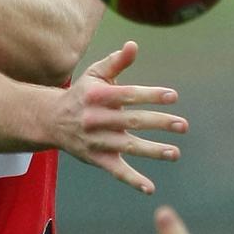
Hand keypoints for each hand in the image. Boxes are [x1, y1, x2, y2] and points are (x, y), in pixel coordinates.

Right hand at [60, 42, 186, 193]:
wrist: (51, 120)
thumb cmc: (81, 94)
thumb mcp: (95, 75)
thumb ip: (116, 62)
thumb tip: (134, 45)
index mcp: (97, 96)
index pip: (128, 95)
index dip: (150, 95)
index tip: (173, 96)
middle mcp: (95, 118)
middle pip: (131, 121)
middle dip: (158, 123)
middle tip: (183, 125)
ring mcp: (96, 140)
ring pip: (126, 146)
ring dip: (152, 151)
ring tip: (175, 153)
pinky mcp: (96, 158)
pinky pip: (115, 170)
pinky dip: (131, 180)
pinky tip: (149, 187)